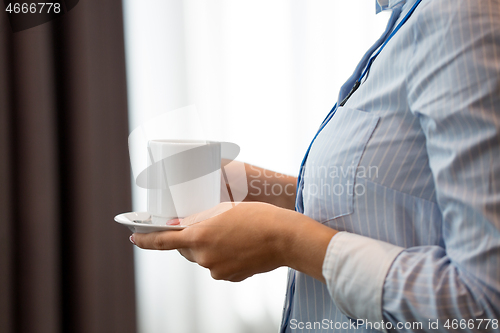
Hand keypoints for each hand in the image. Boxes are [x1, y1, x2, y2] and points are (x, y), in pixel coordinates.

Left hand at [132, 202, 336, 281]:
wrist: (285, 237)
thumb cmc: (258, 216)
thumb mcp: (224, 210)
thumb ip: (201, 220)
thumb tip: (185, 229)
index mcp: (199, 237)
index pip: (163, 241)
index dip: (146, 240)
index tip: (134, 237)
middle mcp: (204, 257)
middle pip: (185, 248)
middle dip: (189, 238)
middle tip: (204, 226)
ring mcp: (217, 270)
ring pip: (203, 257)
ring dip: (209, 246)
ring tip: (231, 233)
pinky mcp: (230, 277)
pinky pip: (218, 265)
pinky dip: (223, 256)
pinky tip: (239, 245)